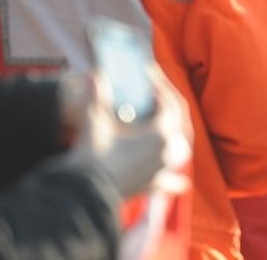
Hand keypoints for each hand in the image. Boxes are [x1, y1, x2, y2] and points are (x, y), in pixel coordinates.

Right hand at [66, 66, 189, 198]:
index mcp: (161, 133)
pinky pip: (166, 183)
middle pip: (177, 123)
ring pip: (177, 151)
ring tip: (173, 131)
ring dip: (176, 139)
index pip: (168, 102)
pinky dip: (173, 183)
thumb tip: (95, 74)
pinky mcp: (149, 186)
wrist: (84, 193)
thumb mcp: (95, 121)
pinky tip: (183, 184)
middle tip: (158, 93)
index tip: (148, 74)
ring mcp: (160, 170)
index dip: (159, 85)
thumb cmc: (93, 155)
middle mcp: (167, 151)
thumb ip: (97, 95)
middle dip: (169, 106)